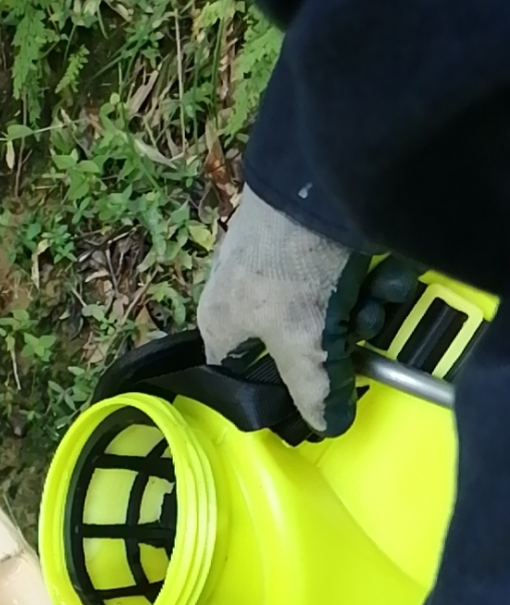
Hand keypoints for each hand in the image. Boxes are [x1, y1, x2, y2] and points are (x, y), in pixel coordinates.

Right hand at [197, 185, 368, 435]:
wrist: (319, 176)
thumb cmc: (292, 265)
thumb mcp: (305, 343)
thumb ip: (315, 392)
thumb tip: (326, 428)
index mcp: (220, 323)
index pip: (241, 375)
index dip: (277, 388)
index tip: (315, 391)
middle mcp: (239, 292)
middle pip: (293, 341)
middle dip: (335, 341)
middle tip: (358, 333)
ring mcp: (272, 260)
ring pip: (320, 307)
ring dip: (357, 308)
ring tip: (377, 294)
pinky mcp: (303, 234)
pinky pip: (334, 271)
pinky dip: (362, 274)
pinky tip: (384, 270)